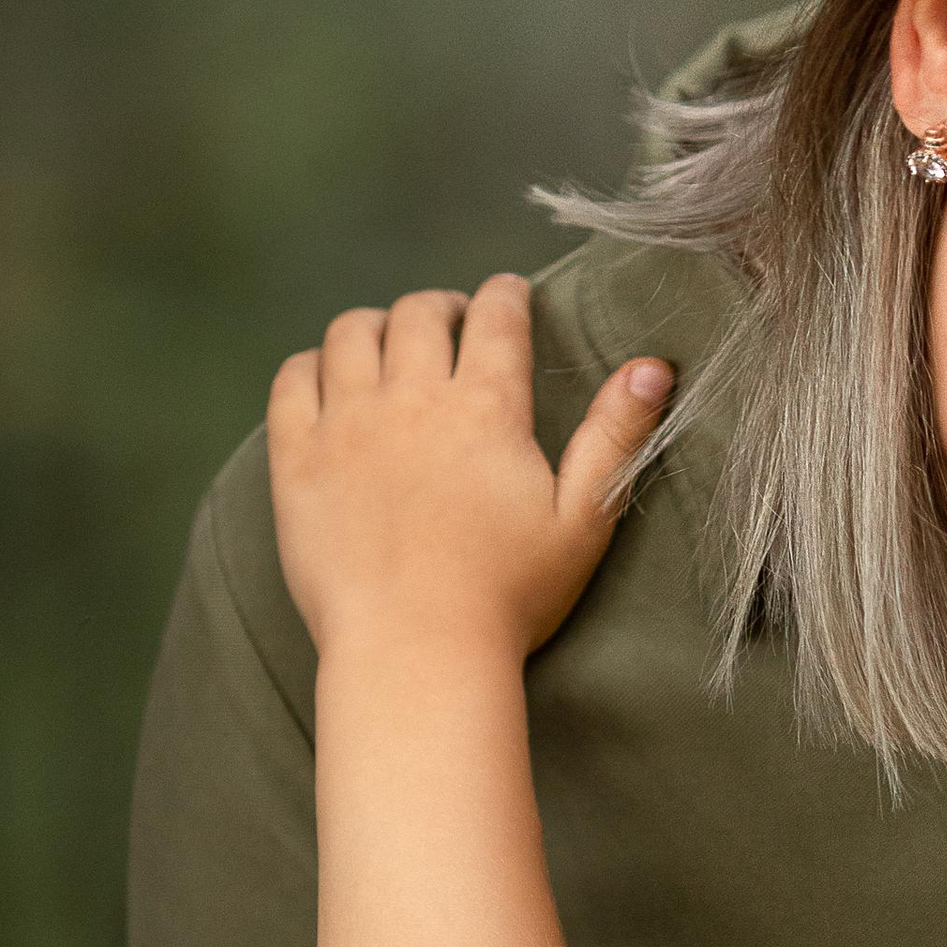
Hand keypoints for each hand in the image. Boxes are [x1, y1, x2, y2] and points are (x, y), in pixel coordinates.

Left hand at [267, 274, 672, 662]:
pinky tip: (328, 378)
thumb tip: (653, 368)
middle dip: (441, 306)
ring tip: (390, 344)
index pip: (497, 317)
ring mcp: (347, 425)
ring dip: (376, 326)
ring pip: (352, 333)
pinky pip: (293, 379)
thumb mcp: (583, 520)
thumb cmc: (510, 597)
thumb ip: (616, 438)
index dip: (506, 295)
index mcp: (488, 410)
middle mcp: (412, 400)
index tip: (511, 294)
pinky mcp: (297, 459)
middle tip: (452, 322)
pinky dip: (312, 364)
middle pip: (418, 314)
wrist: (415, 652)